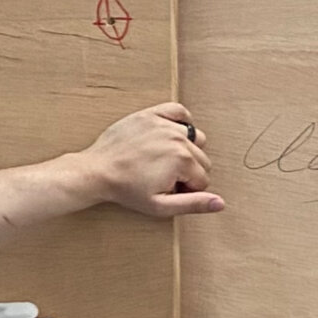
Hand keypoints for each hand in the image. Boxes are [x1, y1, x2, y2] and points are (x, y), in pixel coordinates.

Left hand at [79, 104, 223, 218]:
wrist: (97, 171)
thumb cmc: (126, 189)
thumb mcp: (161, 205)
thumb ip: (194, 204)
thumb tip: (220, 203)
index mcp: (182, 161)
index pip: (203, 179)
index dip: (188, 189)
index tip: (169, 190)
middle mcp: (178, 139)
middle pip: (202, 159)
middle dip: (188, 171)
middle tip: (165, 178)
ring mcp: (164, 124)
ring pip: (196, 138)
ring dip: (187, 150)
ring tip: (166, 160)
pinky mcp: (151, 115)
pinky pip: (180, 111)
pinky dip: (182, 121)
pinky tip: (173, 134)